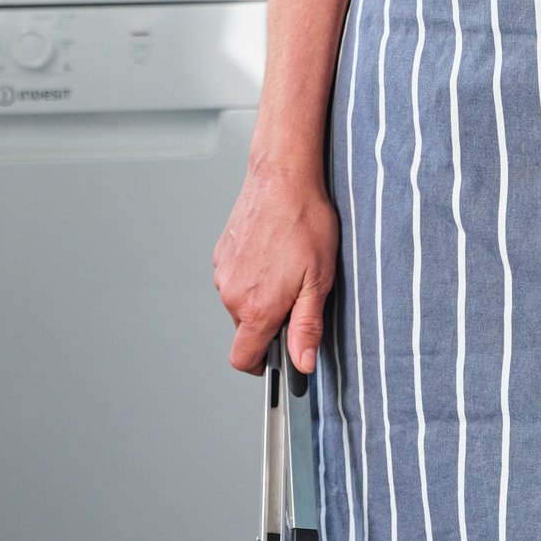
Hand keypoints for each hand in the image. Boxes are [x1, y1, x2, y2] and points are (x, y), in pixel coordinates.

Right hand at [213, 162, 338, 374]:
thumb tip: (303, 364)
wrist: (283, 176)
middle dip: (268, 321)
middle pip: (245, 329)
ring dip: (260, 295)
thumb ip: (307, 326)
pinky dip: (251, 273)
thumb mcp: (319, 280)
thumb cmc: (305, 222)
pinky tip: (273, 251)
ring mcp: (223, 272)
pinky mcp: (221, 253)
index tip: (278, 355)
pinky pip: (234, 277)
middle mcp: (232, 294)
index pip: (243, 359)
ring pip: (239, 302)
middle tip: (297, 293)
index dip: (262, 364)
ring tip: (287, 266)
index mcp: (256, 307)